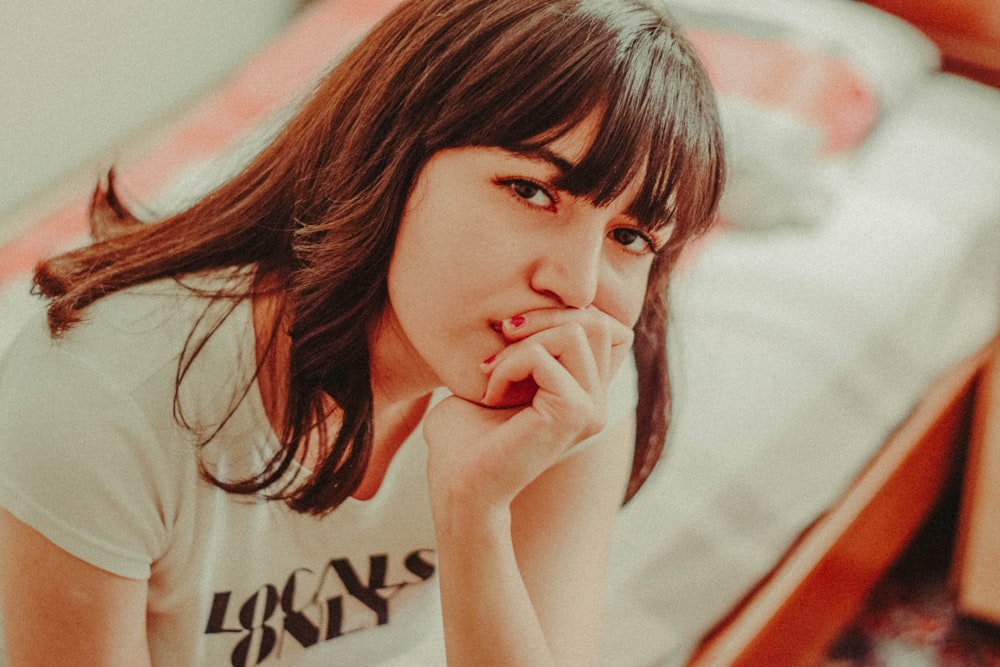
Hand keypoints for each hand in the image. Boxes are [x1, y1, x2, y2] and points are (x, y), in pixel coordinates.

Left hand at [422, 307, 632, 513]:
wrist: (455, 486)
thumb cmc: (463, 436)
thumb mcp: (495, 374)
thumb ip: (520, 343)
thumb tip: (522, 306)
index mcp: (583, 390)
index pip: (602, 323)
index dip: (560, 313)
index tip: (511, 334)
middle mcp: (596, 399)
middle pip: (596, 319)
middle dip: (541, 317)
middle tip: (497, 348)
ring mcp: (591, 408)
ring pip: (578, 330)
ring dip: (522, 344)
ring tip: (492, 375)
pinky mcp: (575, 414)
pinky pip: (544, 356)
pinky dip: (509, 365)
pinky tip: (490, 395)